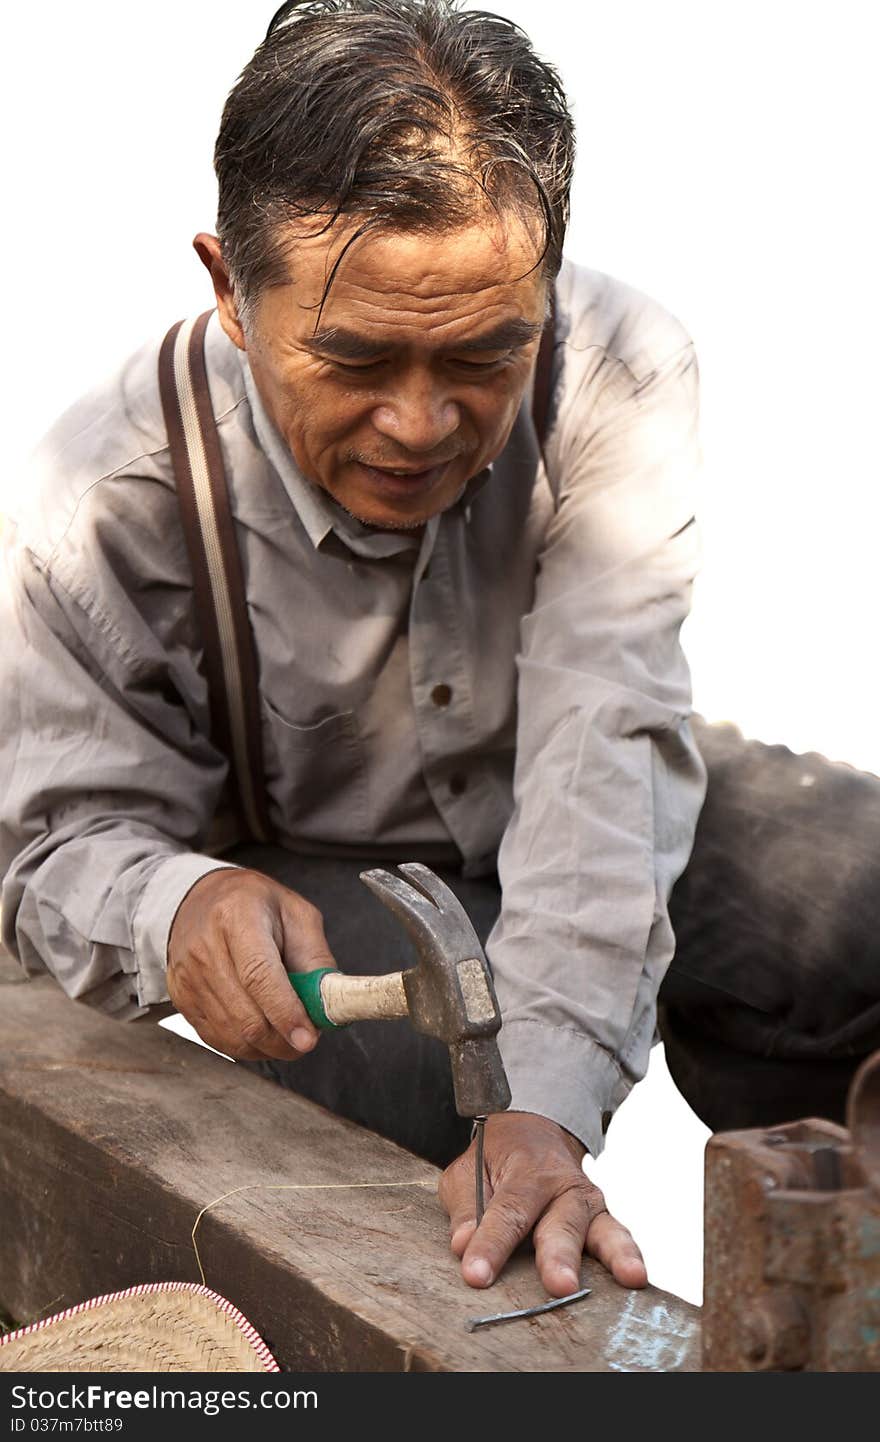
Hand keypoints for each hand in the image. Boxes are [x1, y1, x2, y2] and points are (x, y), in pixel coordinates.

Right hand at [167, 867, 336, 1060]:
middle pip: (245, 1015)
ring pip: (231, 1034)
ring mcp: (188, 976)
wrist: (202, 899)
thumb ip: (315, 958)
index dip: (285, 1012)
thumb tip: (327, 1004)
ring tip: (286, 1033)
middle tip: (307, 1039)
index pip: (259, 976)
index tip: (308, 1038)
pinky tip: (262, 1031)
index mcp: (237, 917)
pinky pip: (216, 1038)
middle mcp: (205, 948)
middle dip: (283, 1039)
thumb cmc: (255, 905)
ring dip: (267, 1046)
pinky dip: (245, 1045)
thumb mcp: (296, 914)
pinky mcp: (180, 998)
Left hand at [439, 1110, 646, 1294]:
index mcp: (525, 1171)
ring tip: (628, 1278)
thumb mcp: (467, 1173)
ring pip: (602, 1228)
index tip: (477, 1274)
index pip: (508, 1211)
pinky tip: (638, 1278)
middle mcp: (563, 1185)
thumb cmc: (496, 1161)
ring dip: (613, 1254)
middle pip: (560, 1223)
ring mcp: (588, 1203)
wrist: (534, 1133)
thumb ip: (465, 1207)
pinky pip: (619, 1236)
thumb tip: (464, 1244)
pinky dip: (631, 1255)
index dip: (492, 1244)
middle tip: (559, 1285)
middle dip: (559, 1255)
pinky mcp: (603, 1220)